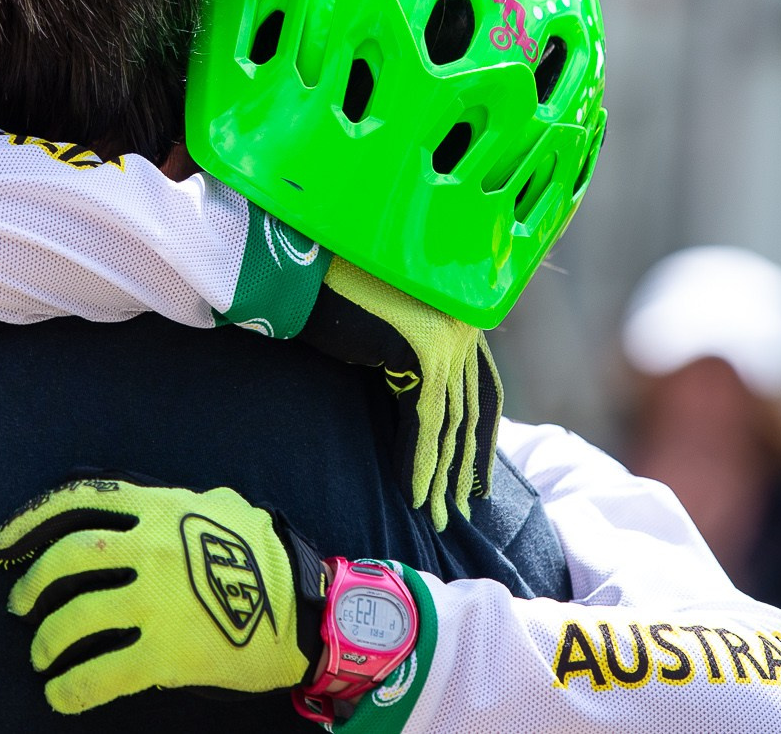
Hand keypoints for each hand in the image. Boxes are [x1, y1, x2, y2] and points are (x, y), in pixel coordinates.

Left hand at [0, 475, 323, 713]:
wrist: (309, 610)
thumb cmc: (269, 556)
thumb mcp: (223, 507)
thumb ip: (179, 504)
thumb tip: (150, 507)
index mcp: (160, 509)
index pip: (80, 500)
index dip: (31, 518)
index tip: (2, 541)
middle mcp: (151, 549)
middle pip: (67, 559)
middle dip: (34, 583)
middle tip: (19, 605)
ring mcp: (157, 602)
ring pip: (77, 617)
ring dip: (49, 639)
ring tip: (41, 655)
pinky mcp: (167, 653)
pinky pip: (103, 672)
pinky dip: (72, 688)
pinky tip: (60, 697)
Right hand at [297, 260, 500, 530]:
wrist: (297, 265)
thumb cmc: (327, 293)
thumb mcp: (381, 330)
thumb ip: (407, 356)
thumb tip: (416, 401)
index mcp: (459, 311)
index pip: (483, 388)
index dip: (479, 438)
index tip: (477, 479)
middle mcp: (463, 321)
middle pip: (472, 409)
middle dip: (466, 465)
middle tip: (463, 510)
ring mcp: (449, 335)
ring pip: (450, 421)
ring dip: (442, 475)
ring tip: (436, 515)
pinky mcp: (425, 352)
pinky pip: (425, 422)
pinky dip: (419, 463)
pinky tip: (413, 494)